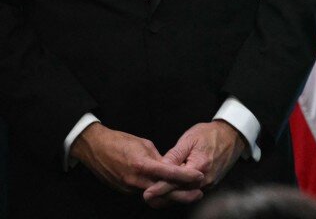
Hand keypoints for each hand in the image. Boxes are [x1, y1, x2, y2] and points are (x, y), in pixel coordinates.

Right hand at [70, 123, 203, 199]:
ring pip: (154, 195)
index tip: (199, 177)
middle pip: (163, 191)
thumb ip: (159, 158)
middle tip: (198, 194)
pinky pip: (144, 193)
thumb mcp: (144, 144)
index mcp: (142, 164)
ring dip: (170, 196)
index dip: (186, 176)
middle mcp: (135, 179)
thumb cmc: (120, 141)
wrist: (94, 148)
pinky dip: (157, 193)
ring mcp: (128, 187)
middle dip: (182, 195)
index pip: (168, 173)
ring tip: (186, 192)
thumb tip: (171, 166)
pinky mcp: (124, 190)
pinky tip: (167, 190)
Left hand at [143, 121, 245, 206]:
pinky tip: (172, 188)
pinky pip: (193, 190)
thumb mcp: (189, 140)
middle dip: (163, 195)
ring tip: (156, 194)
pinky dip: (182, 190)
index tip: (147, 193)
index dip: (160, 188)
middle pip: (181, 192)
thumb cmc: (210, 134)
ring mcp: (210, 183)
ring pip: (187, 193)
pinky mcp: (212, 183)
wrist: (232, 134)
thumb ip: (174, 156)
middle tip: (147, 197)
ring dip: (172, 194)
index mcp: (199, 166)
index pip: (176, 182)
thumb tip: (160, 168)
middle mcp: (206, 179)